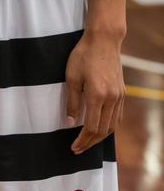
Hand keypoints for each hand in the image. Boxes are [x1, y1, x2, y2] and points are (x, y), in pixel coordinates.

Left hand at [65, 32, 124, 153]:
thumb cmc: (83, 56)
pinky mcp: (122, 93)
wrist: (104, 41)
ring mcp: (119, 96)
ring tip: (87, 142)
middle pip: (103, 131)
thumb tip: (69, 122)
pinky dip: (108, 126)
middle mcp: (111, 99)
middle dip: (90, 143)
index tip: (73, 147)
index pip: (90, 127)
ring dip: (100, 137)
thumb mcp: (71, 77)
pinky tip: (99, 128)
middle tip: (78, 149)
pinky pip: (117, 117)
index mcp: (97, 96)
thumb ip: (72, 102)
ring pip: (112, 126)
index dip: (82, 140)